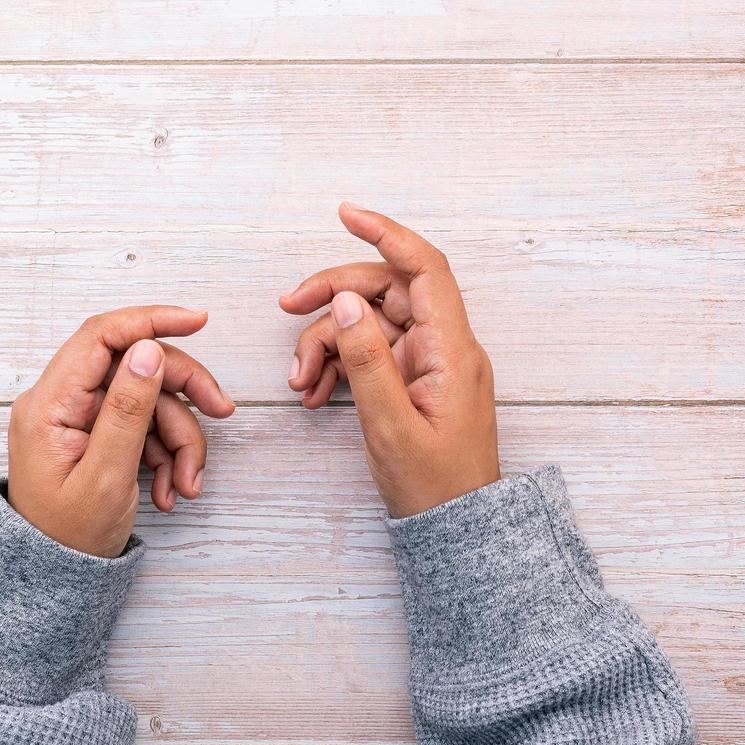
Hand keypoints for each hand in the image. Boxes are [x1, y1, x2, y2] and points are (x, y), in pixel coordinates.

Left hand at [8, 306, 235, 557]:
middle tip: (222, 413)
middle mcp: (62, 402)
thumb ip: (127, 410)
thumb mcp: (104, 476)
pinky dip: (167, 454)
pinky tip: (170, 489)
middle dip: (183, 393)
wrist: (56, 579)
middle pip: (137, 366)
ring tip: (186, 485)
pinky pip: (145, 427)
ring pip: (151, 401)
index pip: (101, 336)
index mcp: (50, 404)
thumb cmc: (68, 536)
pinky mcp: (99, 435)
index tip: (198, 321)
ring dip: (180, 440)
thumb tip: (148, 351)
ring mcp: (81, 419)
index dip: (151, 321)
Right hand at [279, 203, 498, 517]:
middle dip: (332, 295)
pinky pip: (371, 354)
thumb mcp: (390, 426)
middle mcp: (444, 347)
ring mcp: (429, 364)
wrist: (457, 530)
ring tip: (299, 382)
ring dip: (326, 341)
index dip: (386, 234)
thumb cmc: (434, 487)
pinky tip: (314, 393)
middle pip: (385, 290)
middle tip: (287, 309)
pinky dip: (338, 364)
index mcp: (451, 351)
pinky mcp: (414, 381)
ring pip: (369, 322)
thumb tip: (347, 303)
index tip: (346, 214)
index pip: (423, 268)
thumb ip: (367, 361)